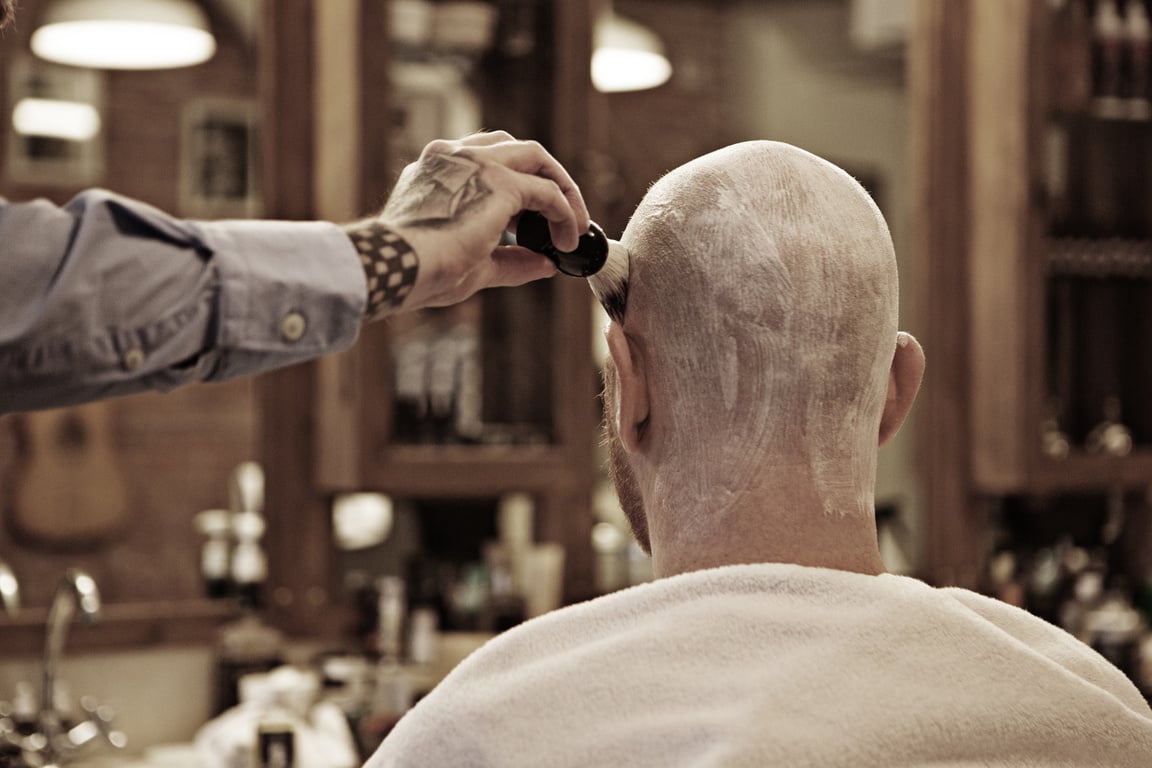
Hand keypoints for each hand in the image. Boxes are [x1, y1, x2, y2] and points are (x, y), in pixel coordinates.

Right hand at [366, 131, 590, 312]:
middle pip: (516, 148)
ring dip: (563, 189)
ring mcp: (476, 163)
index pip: (487, 158)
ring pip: (537, 156)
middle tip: (563, 218)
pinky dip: (564, 212)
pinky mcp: (499, 182)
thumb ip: (510, 260)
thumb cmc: (420, 272)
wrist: (396, 267)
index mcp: (436, 169)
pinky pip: (546, 190)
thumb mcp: (472, 263)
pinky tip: (568, 237)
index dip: (517, 185)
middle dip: (546, 179)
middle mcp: (454, 155)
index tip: (530, 222)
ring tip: (575, 227)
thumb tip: (547, 264)